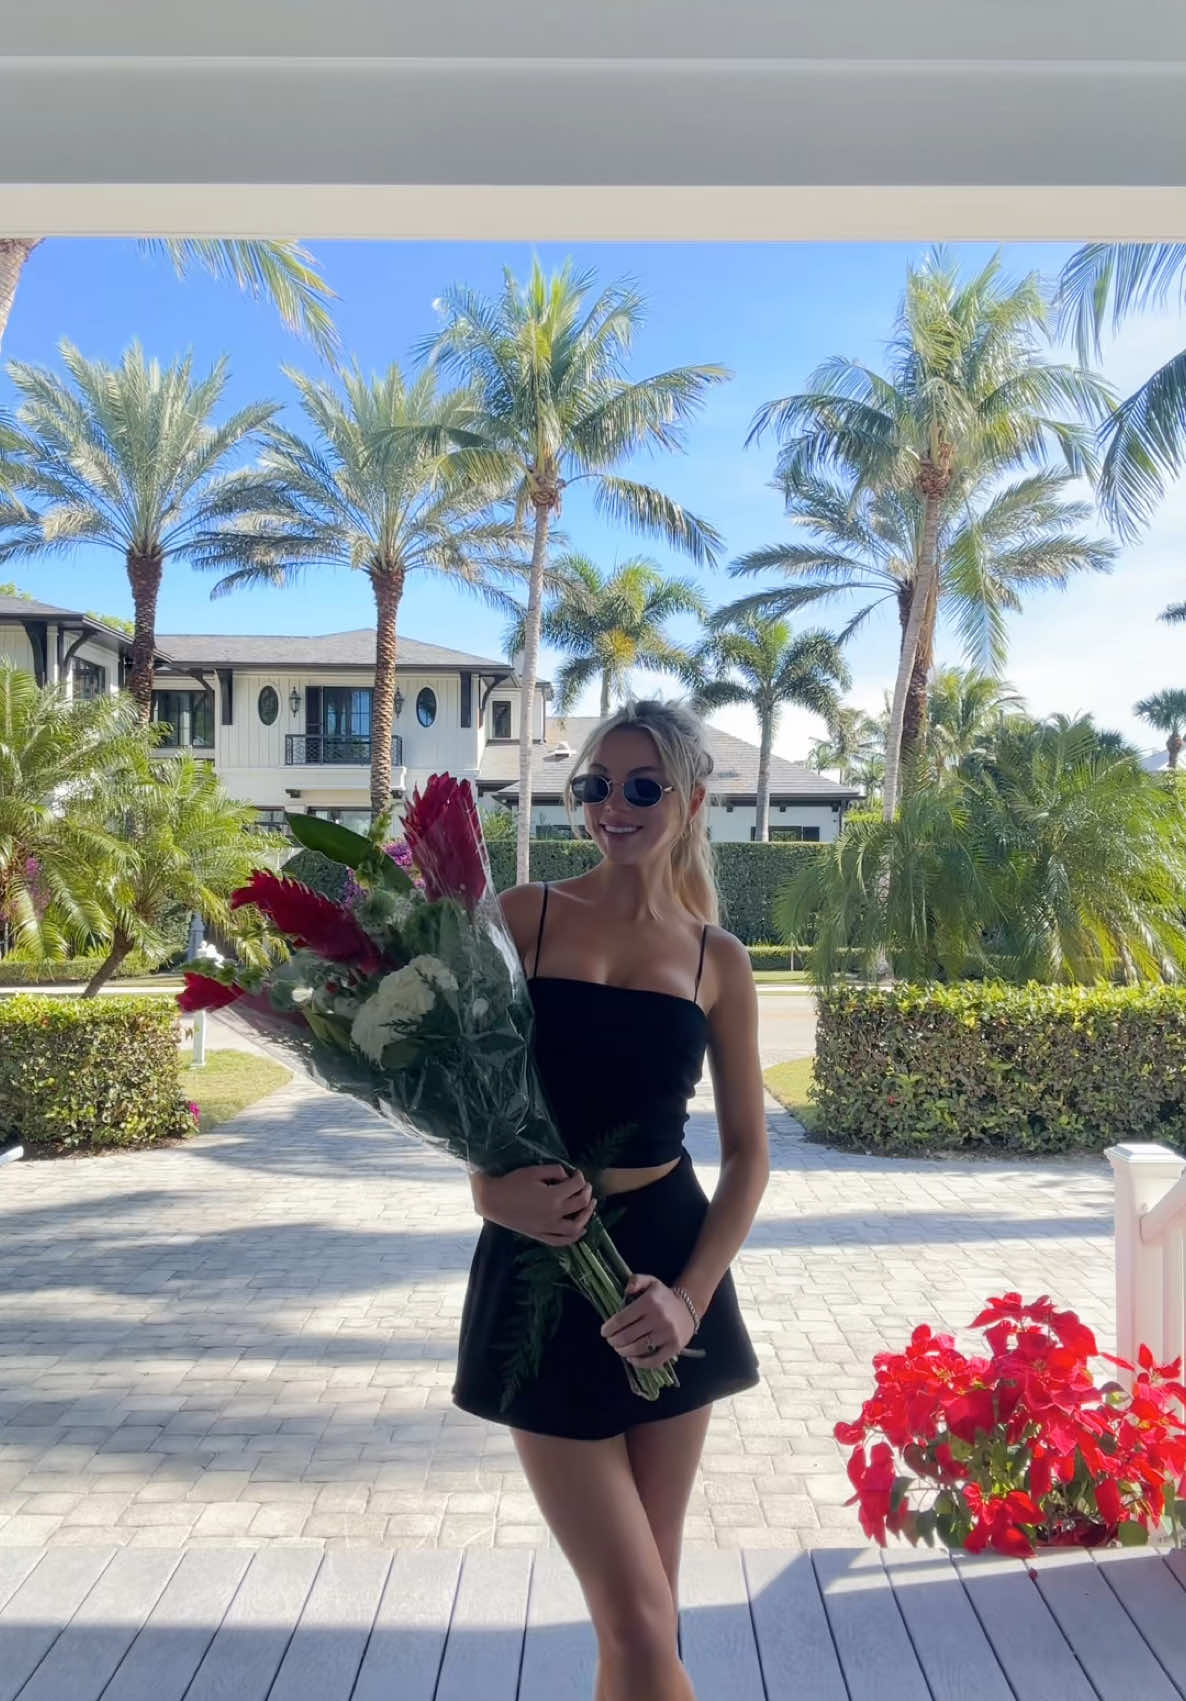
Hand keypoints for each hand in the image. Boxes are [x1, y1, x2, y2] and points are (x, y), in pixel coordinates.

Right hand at [472, 1164, 594, 1245]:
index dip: (580, 1177)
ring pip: (576, 1227)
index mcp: (553, 1196)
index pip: (577, 1185)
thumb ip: (554, 1171)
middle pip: (581, 1204)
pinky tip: (580, 1230)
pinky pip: (561, 1240)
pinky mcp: (540, 1235)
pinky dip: (573, 1237)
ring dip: (587, 1216)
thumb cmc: (511, 1183)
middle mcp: (554, 1214)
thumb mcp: (534, 1171)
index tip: (577, 1173)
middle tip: (586, 1186)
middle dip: (587, 1192)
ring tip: (590, 1206)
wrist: (492, 1201)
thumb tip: (567, 1176)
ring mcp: (547, 1227)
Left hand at [601, 1273, 695, 1365]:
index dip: (609, 1328)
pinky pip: (653, 1360)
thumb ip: (636, 1280)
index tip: (604, 1331)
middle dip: (614, 1341)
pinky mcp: (674, 1348)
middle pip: (627, 1336)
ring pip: (638, 1348)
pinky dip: (639, 1363)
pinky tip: (631, 1358)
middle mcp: (659, 1318)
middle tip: (611, 1341)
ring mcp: (667, 1334)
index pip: (622, 1318)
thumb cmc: (664, 1297)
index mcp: (650, 1302)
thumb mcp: (650, 1282)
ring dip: (623, 1351)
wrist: (688, 1308)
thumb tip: (626, 1290)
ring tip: (619, 1349)